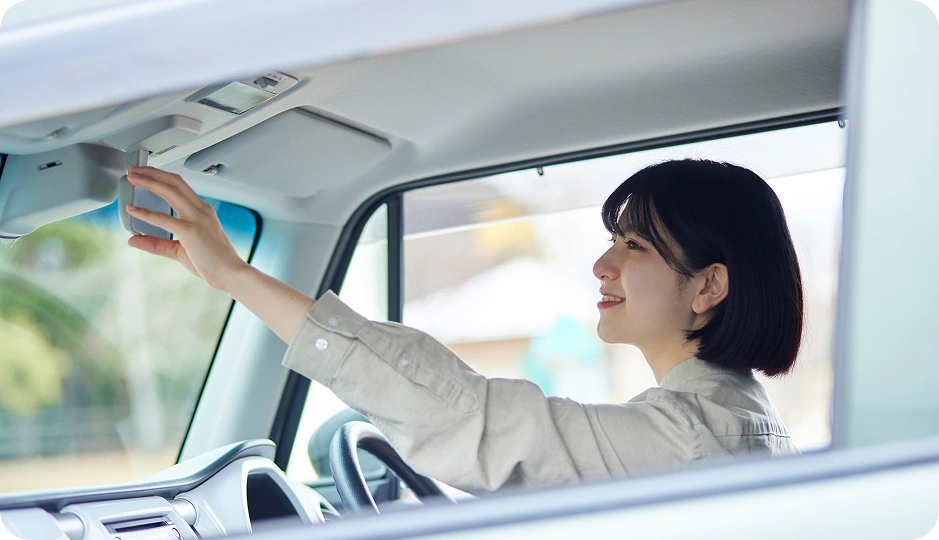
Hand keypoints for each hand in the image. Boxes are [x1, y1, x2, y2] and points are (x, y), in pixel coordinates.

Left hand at [124, 166, 248, 290]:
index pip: (181, 186)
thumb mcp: (180, 250)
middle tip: (134, 169)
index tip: (145, 174)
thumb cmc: (214, 263)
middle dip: (152, 172)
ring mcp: (197, 219)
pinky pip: (163, 218)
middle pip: (175, 181)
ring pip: (170, 191)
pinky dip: (145, 212)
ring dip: (149, 181)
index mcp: (203, 211)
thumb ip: (157, 244)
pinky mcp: (191, 231)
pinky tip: (132, 209)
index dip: (161, 177)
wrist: (231, 274)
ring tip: (132, 177)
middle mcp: (201, 210)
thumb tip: (133, 240)